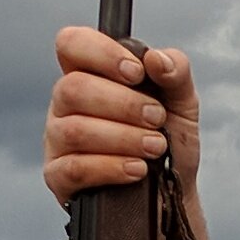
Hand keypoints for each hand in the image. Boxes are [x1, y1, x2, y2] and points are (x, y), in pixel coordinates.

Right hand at [43, 27, 199, 207]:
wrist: (172, 195)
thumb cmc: (170, 141)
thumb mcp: (182, 102)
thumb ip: (176, 72)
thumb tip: (156, 59)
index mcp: (89, 74)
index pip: (71, 44)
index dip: (101, 53)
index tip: (137, 73)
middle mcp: (66, 104)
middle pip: (72, 88)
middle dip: (123, 104)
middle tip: (157, 118)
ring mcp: (57, 140)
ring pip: (74, 130)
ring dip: (123, 137)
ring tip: (155, 147)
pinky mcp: (58, 177)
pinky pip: (74, 168)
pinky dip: (110, 167)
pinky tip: (136, 169)